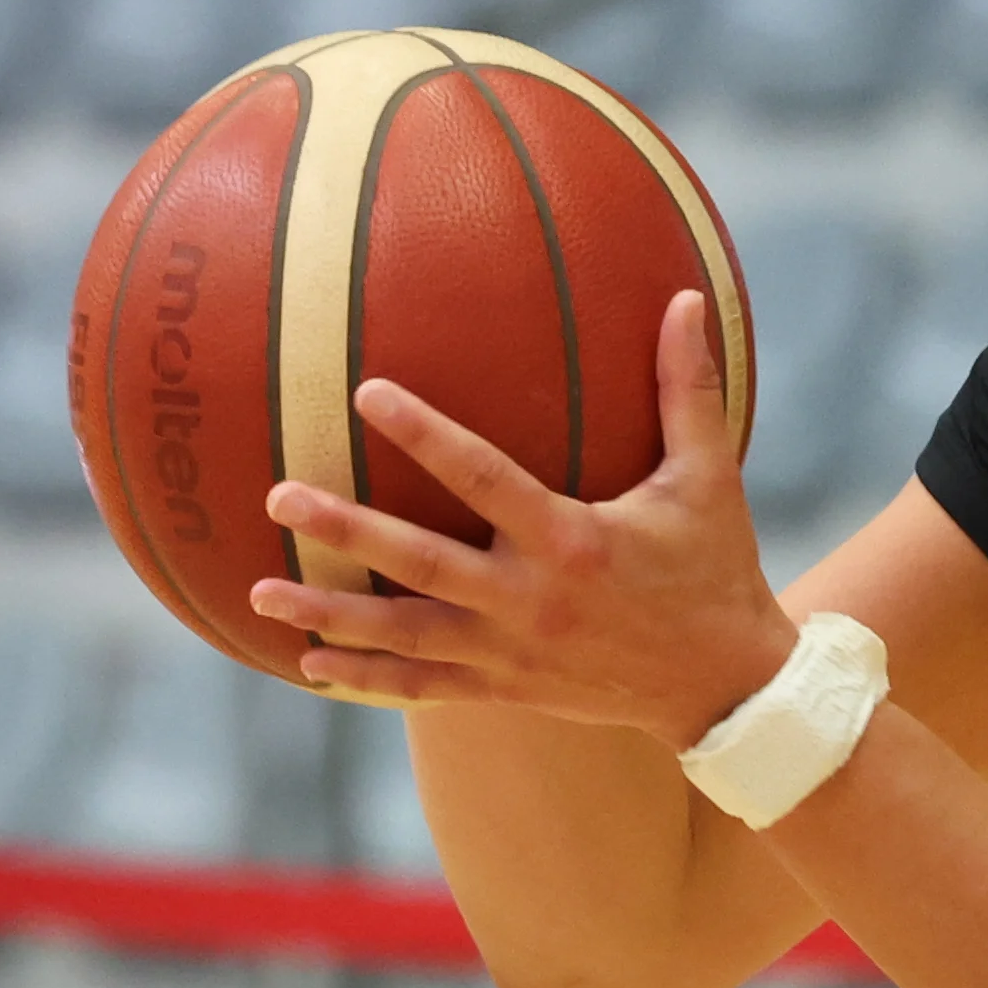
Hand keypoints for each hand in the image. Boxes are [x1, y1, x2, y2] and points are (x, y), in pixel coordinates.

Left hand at [247, 291, 798, 748]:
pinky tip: (309, 663)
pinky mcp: (507, 688)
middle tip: (278, 498)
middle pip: (420, 563)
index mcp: (573, 542)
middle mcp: (531, 600)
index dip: (424, 434)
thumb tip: (689, 299)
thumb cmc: (717, 569)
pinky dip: (365, 678)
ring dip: (332, 614)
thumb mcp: (709, 478)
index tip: (366, 392)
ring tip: (262, 593)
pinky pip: (423, 688)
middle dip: (346, 532)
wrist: (724, 685)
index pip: (483, 478)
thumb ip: (689, 390)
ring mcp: (512, 652)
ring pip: (405, 635)